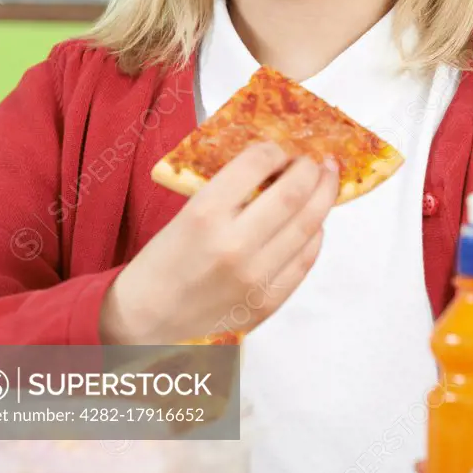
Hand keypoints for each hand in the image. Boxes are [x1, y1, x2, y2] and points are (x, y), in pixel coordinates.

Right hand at [100, 141, 338, 343]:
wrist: (145, 324)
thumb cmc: (160, 266)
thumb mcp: (184, 216)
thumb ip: (227, 194)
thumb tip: (271, 170)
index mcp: (204, 213)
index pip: (255, 164)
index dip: (275, 149)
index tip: (279, 148)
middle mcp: (233, 243)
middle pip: (294, 193)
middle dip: (312, 169)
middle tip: (316, 160)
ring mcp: (254, 277)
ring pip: (308, 225)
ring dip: (324, 197)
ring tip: (327, 183)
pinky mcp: (267, 302)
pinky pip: (305, 261)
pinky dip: (315, 236)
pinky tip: (315, 224)